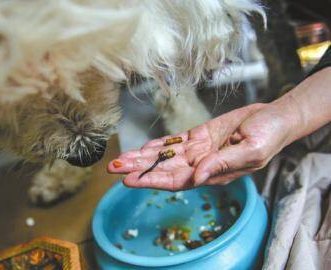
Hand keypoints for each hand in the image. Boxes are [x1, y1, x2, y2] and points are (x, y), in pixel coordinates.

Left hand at [107, 102, 300, 190]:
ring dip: (141, 157)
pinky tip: (141, 148)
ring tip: (119, 158)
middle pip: (162, 169)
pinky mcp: (198, 136)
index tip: (129, 180)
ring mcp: (197, 150)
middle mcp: (199, 164)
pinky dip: (157, 145)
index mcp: (210, 172)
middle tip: (112, 168)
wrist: (273, 118)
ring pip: (163, 155)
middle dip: (137, 169)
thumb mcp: (251, 151)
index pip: (175, 180)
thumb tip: (197, 178)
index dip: (151, 180)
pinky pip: (173, 141)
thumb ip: (223, 164)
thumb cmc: (268, 136)